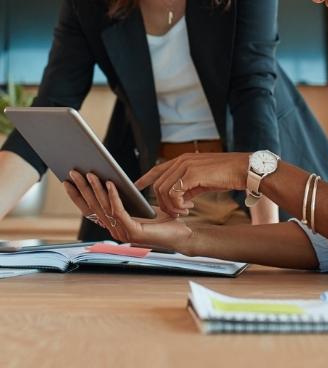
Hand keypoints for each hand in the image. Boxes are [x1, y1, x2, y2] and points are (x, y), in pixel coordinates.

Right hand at [65, 170, 191, 249]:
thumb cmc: (163, 219)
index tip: (68, 180)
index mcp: (114, 224)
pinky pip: (119, 210)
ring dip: (96, 189)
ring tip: (91, 173)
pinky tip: (111, 183)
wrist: (181, 234)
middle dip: (82, 188)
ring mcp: (122, 232)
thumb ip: (125, 199)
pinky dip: (113, 196)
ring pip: (104, 207)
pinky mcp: (132, 231)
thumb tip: (110, 181)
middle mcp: (114, 230)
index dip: (78, 195)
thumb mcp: (140, 206)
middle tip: (74, 172)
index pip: (90, 209)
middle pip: (93, 207)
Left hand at [134, 152, 248, 216]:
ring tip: (184, 211)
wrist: (244, 169)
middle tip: (177, 212)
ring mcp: (186, 166)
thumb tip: (179, 198)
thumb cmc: (227, 174)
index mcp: (184, 159)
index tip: (135, 187)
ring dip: (170, 206)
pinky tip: (189, 207)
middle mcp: (182, 160)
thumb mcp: (203, 179)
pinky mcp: (192, 174)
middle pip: (158, 184)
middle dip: (162, 202)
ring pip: (163, 190)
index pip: (157, 169)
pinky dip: (177, 204)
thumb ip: (188, 185)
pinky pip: (174, 193)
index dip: (145, 179)